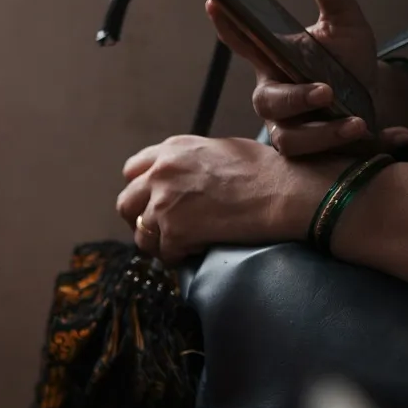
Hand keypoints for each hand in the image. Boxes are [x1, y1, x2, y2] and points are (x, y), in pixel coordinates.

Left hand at [118, 136, 335, 261]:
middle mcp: (161, 173)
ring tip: (181, 246)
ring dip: (158, 244)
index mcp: (171, 150)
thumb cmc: (264, 170)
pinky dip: (179, 258)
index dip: (140, 191)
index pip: (132, 171)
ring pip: (141, 235)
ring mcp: (164, 203)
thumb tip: (184, 180)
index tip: (151, 203)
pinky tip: (197, 252)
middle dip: (140, 220)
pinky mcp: (174, 232)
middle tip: (161, 231)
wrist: (281, 191)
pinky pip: (165, 254)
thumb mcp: (219, 150)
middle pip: (126, 204)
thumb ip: (189, 162)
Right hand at [207, 0, 407, 157]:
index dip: (229, 27)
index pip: (247, 44)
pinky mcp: (317, 158)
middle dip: (296, 99)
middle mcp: (277, 101)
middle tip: (325, 91)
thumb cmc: (349, 64)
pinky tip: (398, 134)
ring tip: (358, 122)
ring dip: (327, 133)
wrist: (375, 103)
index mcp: (276, 65)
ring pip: (293, 141)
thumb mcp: (345, 25)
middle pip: (269, 103)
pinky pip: (337, 158)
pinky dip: (373, 144)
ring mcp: (294, 132)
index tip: (215, 5)